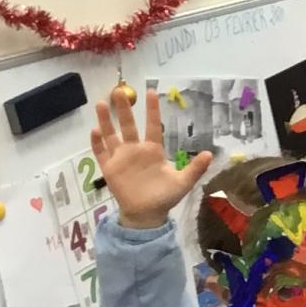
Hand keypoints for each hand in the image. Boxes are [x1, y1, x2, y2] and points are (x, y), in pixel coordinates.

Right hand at [89, 89, 213, 230]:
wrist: (147, 215)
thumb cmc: (165, 197)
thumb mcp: (183, 182)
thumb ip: (195, 168)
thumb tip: (210, 154)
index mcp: (153, 150)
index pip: (152, 125)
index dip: (151, 110)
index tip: (151, 92)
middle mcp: (135, 150)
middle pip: (128, 125)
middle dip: (124, 109)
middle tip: (119, 91)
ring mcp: (121, 158)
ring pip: (111, 135)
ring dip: (106, 120)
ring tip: (101, 103)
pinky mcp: (109, 168)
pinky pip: (101, 153)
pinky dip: (97, 142)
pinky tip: (95, 130)